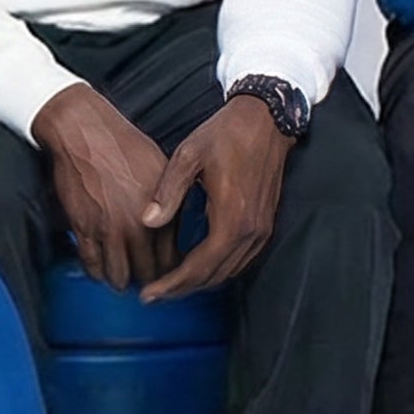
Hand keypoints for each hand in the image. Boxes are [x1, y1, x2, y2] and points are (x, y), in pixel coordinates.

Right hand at [33, 84, 173, 289]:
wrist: (83, 130)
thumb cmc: (122, 143)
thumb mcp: (163, 169)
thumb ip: (172, 202)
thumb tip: (178, 227)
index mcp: (163, 211)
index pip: (174, 260)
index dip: (171, 272)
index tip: (168, 274)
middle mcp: (139, 225)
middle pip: (149, 273)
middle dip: (148, 280)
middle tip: (146, 281)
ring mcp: (109, 230)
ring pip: (120, 276)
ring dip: (122, 280)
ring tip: (123, 278)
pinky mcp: (84, 229)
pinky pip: (92, 265)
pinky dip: (97, 272)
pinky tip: (100, 269)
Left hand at [141, 98, 288, 300]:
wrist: (266, 119)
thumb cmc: (226, 133)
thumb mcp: (188, 155)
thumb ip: (168, 192)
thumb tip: (147, 222)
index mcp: (231, 216)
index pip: (199, 267)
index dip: (172, 284)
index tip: (149, 294)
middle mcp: (251, 230)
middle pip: (214, 276)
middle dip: (182, 289)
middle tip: (154, 294)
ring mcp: (262, 229)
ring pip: (229, 272)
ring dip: (200, 282)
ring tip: (170, 284)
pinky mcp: (265, 224)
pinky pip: (240, 260)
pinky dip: (217, 269)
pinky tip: (197, 265)